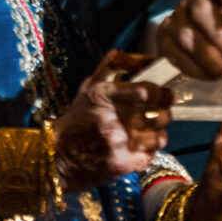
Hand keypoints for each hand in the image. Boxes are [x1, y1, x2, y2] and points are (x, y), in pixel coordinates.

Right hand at [54, 51, 172, 193]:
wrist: (56, 157)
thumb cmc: (76, 120)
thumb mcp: (88, 89)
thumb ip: (110, 69)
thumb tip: (131, 55)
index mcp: (103, 96)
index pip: (145, 91)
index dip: (160, 93)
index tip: (165, 95)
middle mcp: (111, 119)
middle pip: (158, 115)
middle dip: (164, 114)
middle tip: (161, 114)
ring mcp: (117, 144)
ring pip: (159, 138)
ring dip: (159, 135)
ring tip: (152, 133)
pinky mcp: (120, 165)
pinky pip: (150, 156)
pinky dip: (149, 152)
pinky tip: (141, 148)